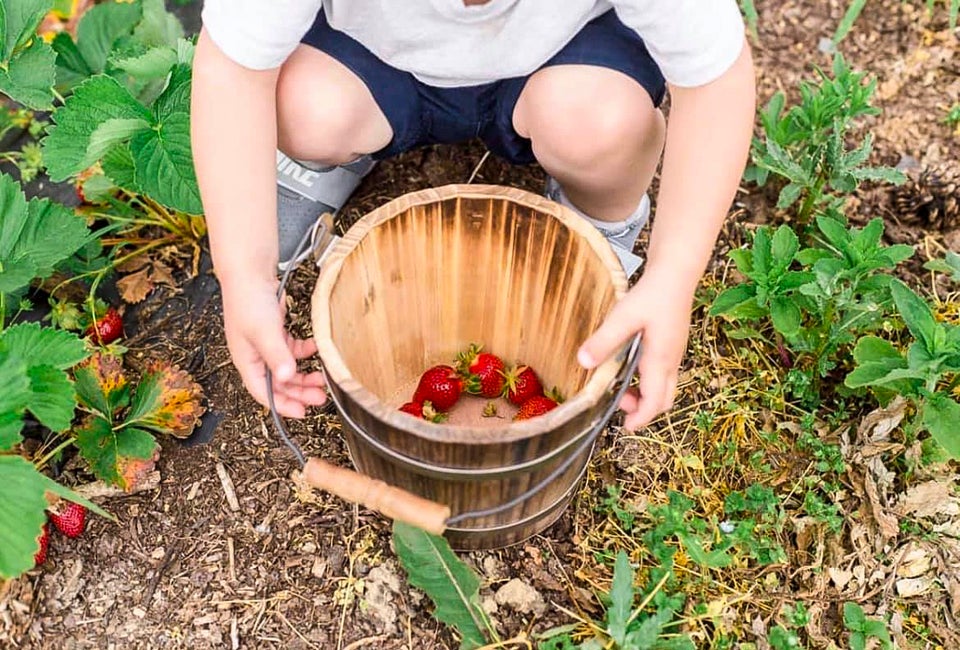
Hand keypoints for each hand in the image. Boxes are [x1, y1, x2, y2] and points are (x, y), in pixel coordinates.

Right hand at [220, 277, 326, 417]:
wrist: (250, 272)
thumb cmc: (249, 300)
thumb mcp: (264, 331)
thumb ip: (277, 355)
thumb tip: (287, 378)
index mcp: (246, 361)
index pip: (263, 393)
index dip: (283, 405)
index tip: (303, 412)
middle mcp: (255, 356)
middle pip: (278, 384)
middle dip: (299, 392)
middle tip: (321, 397)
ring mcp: (266, 344)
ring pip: (287, 368)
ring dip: (304, 375)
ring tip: (322, 378)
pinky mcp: (275, 331)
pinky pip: (292, 349)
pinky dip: (305, 352)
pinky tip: (316, 348)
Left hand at [576, 271, 692, 429]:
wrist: (676, 273)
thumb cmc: (653, 294)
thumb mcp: (623, 317)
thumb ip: (603, 341)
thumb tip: (582, 363)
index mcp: (661, 360)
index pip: (656, 402)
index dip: (641, 418)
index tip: (626, 426)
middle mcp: (672, 361)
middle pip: (663, 399)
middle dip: (643, 408)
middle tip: (618, 402)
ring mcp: (674, 353)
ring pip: (664, 386)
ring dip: (644, 392)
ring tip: (619, 381)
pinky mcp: (672, 344)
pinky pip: (663, 372)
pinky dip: (648, 379)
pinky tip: (629, 363)